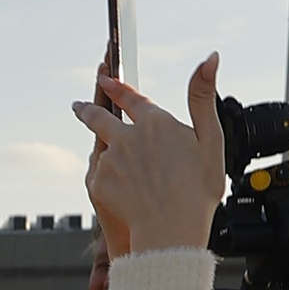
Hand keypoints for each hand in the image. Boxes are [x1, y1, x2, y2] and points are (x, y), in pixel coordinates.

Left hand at [73, 52, 225, 256]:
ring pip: (103, 151)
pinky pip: (100, 176)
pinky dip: (110, 181)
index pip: (131, 97)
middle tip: (78, 106)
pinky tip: (125, 193)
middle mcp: (127, 136)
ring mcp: (109, 159)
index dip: (118, 88)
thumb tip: (210, 58)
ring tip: (124, 171)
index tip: (105, 79)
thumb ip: (202, 97)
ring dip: (109, 156)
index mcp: (155, 122)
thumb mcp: (210, 139)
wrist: (171, 231)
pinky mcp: (97, 181)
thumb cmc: (197, 190)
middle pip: (99, 117)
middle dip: (88, 110)